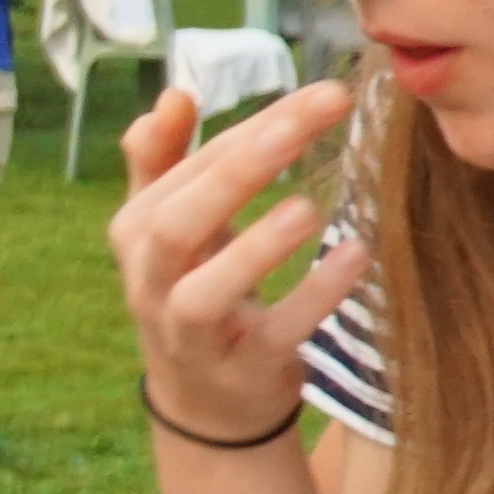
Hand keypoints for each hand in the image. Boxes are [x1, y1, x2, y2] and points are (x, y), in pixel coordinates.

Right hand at [110, 78, 369, 444]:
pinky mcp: (240, 371)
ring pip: (202, 293)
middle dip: (238, 171)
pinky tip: (356, 256)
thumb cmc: (194, 287)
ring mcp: (189, 334)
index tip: (318, 93)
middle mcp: (150, 283)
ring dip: (255, 248)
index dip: (246, 129)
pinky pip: (271, 336)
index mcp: (136, 233)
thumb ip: (166, 161)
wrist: (206, 400)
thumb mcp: (172, 226)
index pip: (184, 171)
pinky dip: (312, 298)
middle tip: (306, 123)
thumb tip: (172, 94)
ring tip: (310, 207)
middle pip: (175, 224)